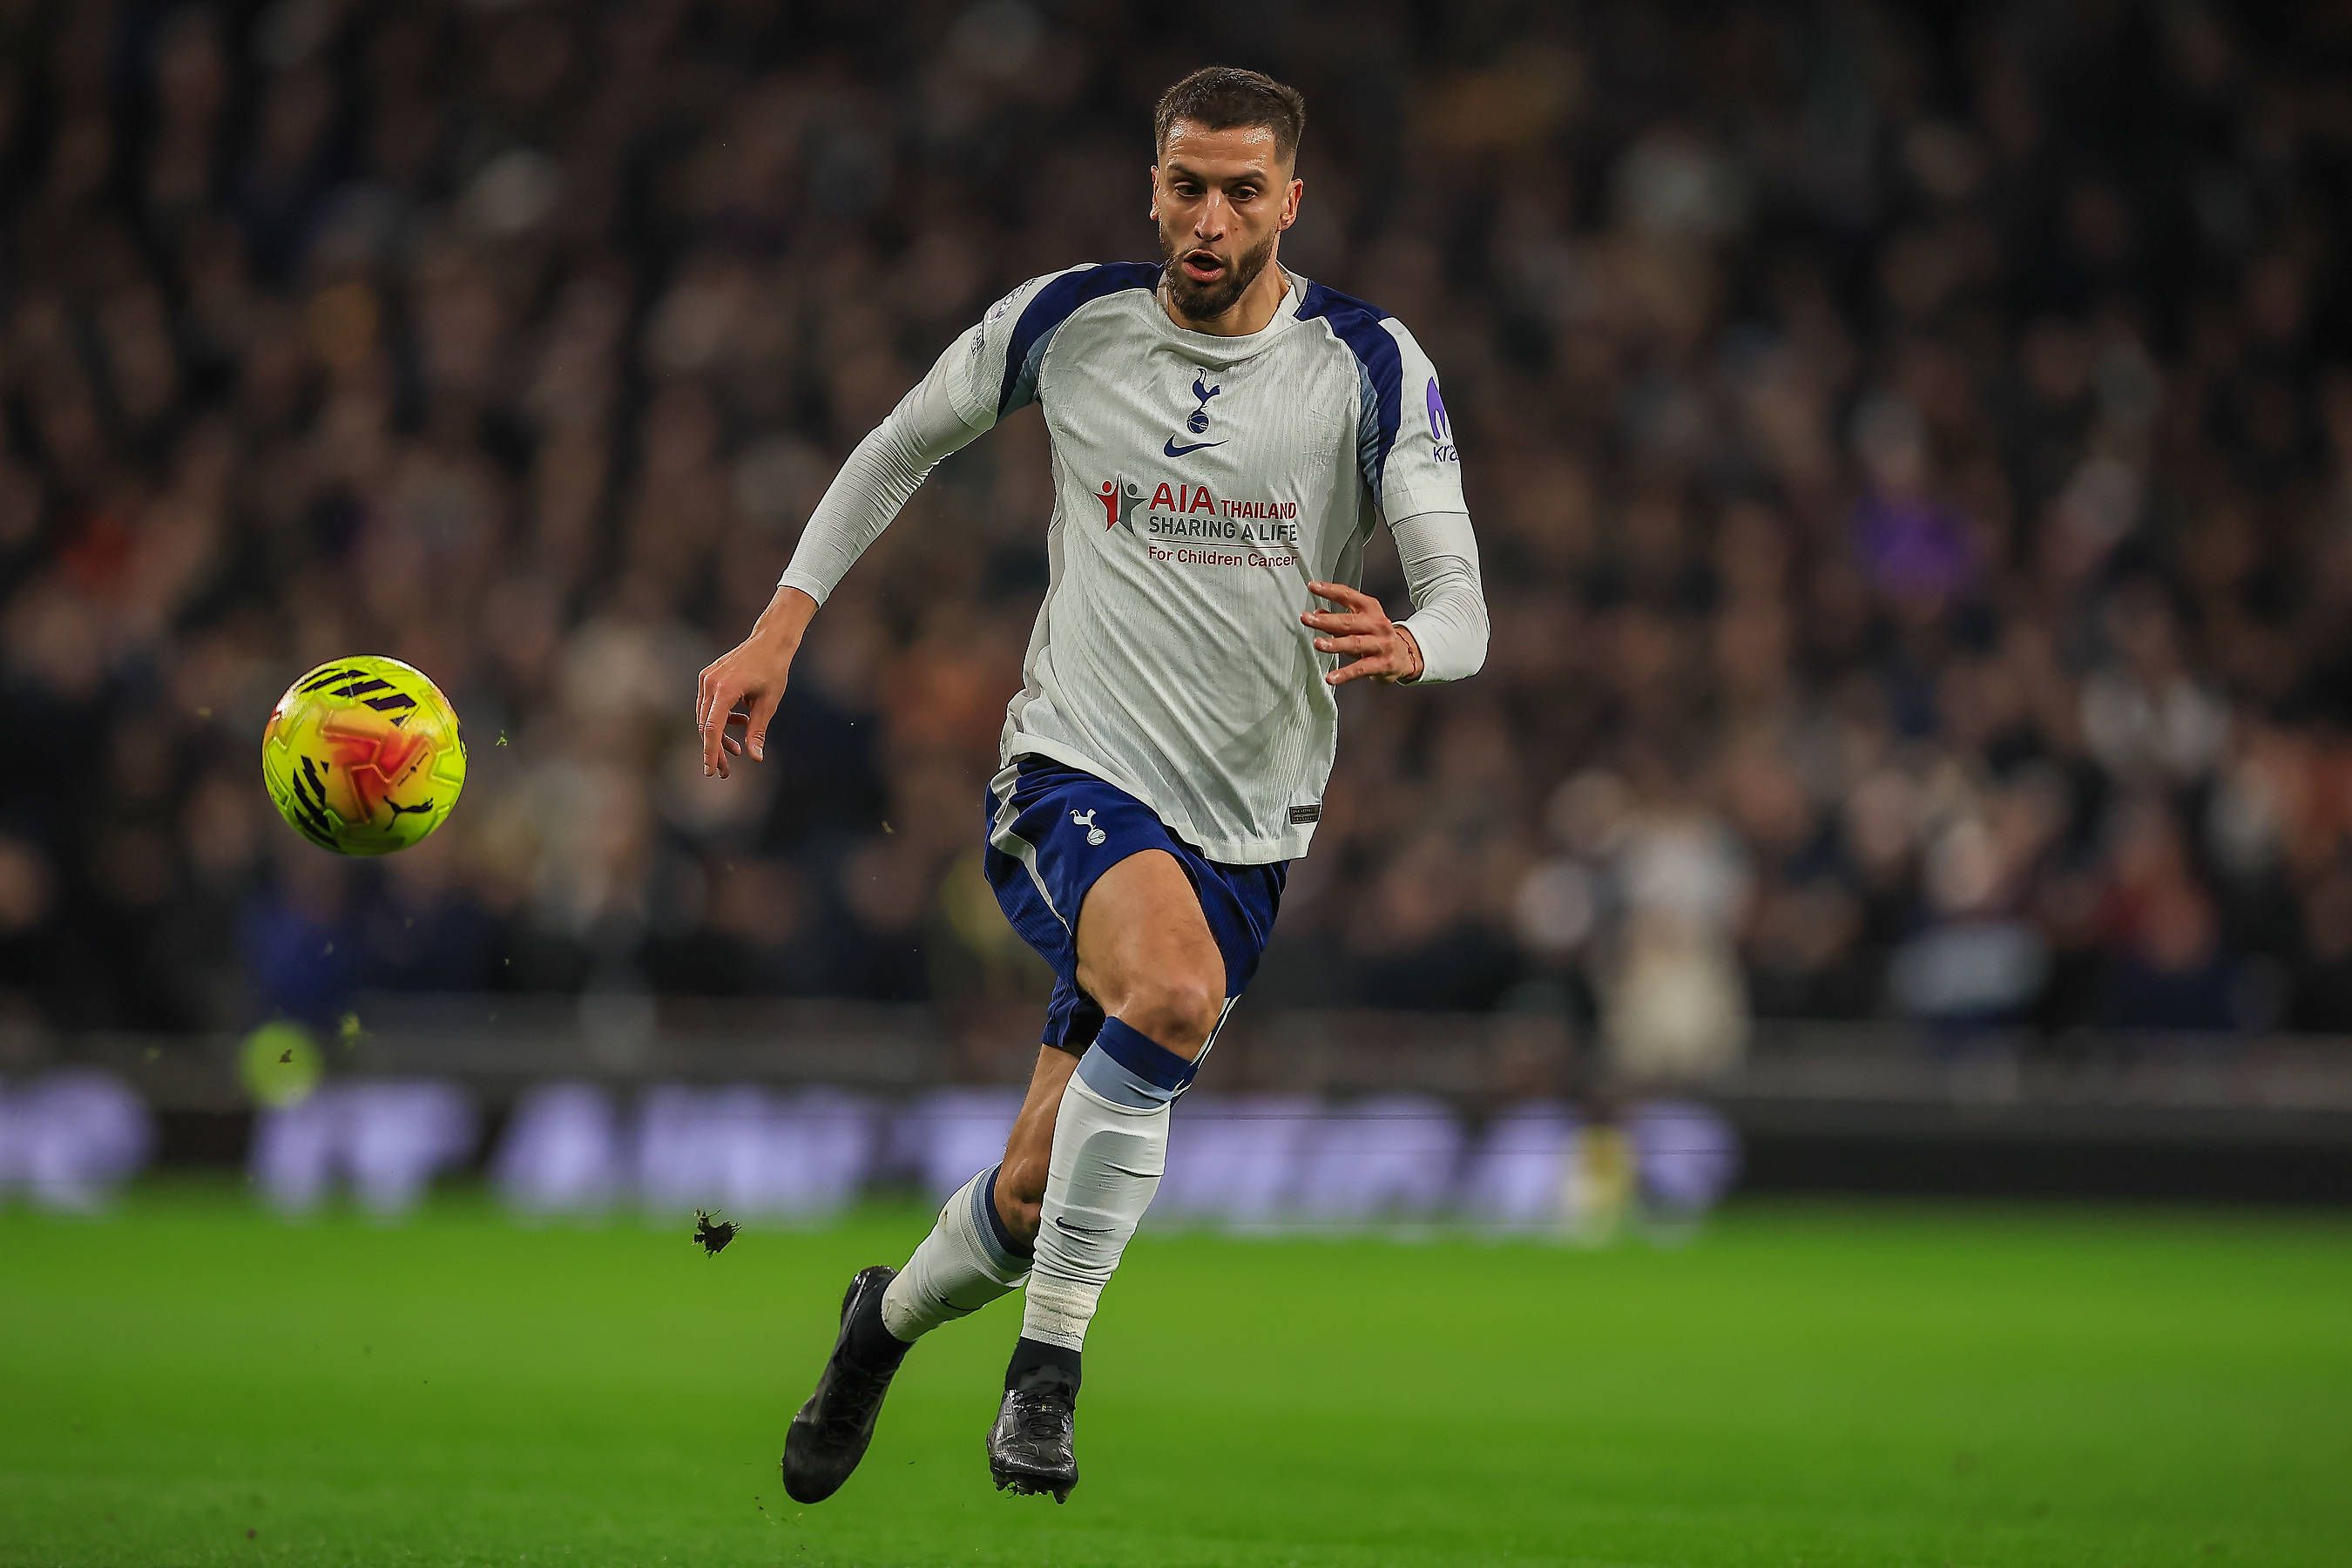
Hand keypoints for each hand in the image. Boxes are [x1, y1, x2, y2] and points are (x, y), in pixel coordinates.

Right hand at [696, 587, 815, 777]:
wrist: (770, 640)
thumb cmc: (773, 670)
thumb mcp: (769, 704)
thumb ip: (758, 731)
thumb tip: (755, 758)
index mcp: (725, 690)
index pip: (711, 728)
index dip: (710, 752)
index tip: (710, 771)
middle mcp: (710, 683)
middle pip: (705, 726)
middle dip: (715, 750)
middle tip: (726, 771)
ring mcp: (707, 679)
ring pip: (705, 717)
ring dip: (718, 736)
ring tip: (737, 749)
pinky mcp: (708, 677)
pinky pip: (708, 705)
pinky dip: (720, 719)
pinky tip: (739, 722)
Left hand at [1302, 581, 1423, 686]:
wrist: (1405, 655)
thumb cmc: (1376, 635)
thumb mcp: (1360, 622)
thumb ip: (1339, 618)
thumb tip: (1317, 613)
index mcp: (1370, 608)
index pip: (1348, 595)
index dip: (1330, 591)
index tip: (1312, 586)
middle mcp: (1377, 624)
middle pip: (1349, 621)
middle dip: (1326, 620)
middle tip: (1307, 619)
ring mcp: (1381, 644)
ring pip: (1355, 643)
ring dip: (1335, 644)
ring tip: (1318, 644)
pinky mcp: (1382, 664)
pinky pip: (1360, 669)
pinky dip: (1344, 674)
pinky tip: (1331, 677)